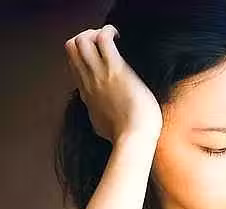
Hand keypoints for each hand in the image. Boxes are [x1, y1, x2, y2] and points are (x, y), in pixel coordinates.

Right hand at [65, 25, 162, 143]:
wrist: (133, 138)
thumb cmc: (125, 136)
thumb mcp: (102, 127)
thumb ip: (99, 117)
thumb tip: (101, 121)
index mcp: (87, 94)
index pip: (74, 65)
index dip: (84, 55)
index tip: (100, 56)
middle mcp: (89, 81)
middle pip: (72, 48)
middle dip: (86, 38)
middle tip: (105, 44)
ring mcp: (100, 75)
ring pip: (81, 40)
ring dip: (95, 33)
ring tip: (112, 38)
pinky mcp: (115, 69)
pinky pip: (103, 39)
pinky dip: (107, 31)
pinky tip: (118, 35)